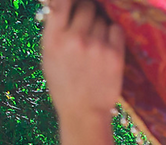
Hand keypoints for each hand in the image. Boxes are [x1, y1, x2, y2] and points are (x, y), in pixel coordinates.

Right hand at [42, 0, 124, 119]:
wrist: (83, 113)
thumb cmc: (63, 85)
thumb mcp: (48, 57)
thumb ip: (54, 31)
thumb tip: (60, 4)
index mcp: (54, 40)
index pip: (61, 3)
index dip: (70, 0)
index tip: (74, 3)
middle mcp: (75, 39)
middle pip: (86, 6)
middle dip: (87, 11)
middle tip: (87, 24)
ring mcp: (96, 46)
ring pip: (102, 19)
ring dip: (99, 26)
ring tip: (95, 44)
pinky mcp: (114, 55)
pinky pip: (116, 29)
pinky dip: (113, 34)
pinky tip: (107, 46)